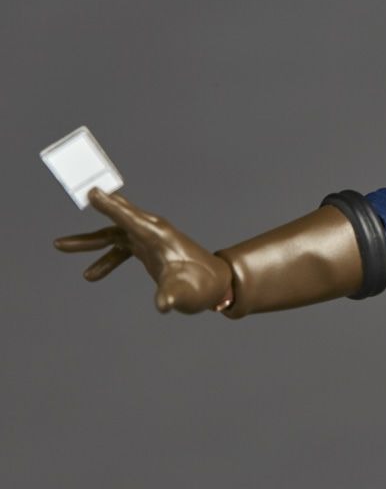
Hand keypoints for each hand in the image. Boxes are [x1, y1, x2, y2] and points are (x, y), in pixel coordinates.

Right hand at [54, 189, 232, 313]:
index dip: (111, 206)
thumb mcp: (184, 293)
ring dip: (89, 241)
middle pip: (120, 216)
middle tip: (78, 193)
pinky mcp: (149, 248)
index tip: (92, 192)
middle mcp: (154, 232)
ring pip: (114, 233)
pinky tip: (91, 275)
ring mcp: (151, 238)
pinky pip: (120, 247)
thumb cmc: (200, 287)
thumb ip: (171, 296)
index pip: (131, 218)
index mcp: (160, 236)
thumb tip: (163, 305)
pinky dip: (105, 258)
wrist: (214, 286)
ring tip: (60, 246)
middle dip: (99, 208)